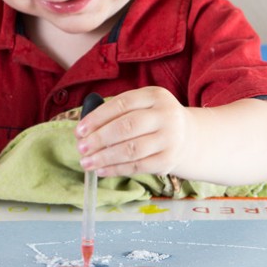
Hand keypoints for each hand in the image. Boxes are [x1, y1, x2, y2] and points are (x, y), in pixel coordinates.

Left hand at [75, 87, 191, 177]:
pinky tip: (102, 170)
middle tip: (81, 148)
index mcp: (155, 96)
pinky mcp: (168, 160)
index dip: (98, 117)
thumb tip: (83, 131)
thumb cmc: (153, 119)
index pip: (122, 104)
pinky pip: (138, 166)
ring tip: (86, 163)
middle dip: (99, 138)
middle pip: (126, 126)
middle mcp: (165, 115)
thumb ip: (116, 113)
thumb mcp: (142, 106)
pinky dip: (117, 170)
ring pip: (132, 149)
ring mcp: (169, 138)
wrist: (187, 136)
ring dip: (105, 157)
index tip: (79, 130)